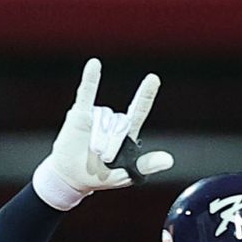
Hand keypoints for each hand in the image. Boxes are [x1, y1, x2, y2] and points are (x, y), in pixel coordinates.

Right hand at [33, 58, 173, 209]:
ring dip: (98, 140)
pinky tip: (94, 65)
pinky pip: (86, 94)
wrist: (71, 177)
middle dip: (111, 145)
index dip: (146, 95)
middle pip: (118, 125)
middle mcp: (113, 120)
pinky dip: (90, 80)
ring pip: (102, 122)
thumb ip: (146, 166)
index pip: (139, 110)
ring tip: (92, 152)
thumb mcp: (126, 175)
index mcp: (127, 133)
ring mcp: (97, 115)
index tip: (153, 79)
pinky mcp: (80, 113)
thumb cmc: (100, 176)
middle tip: (103, 159)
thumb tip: (170, 160)